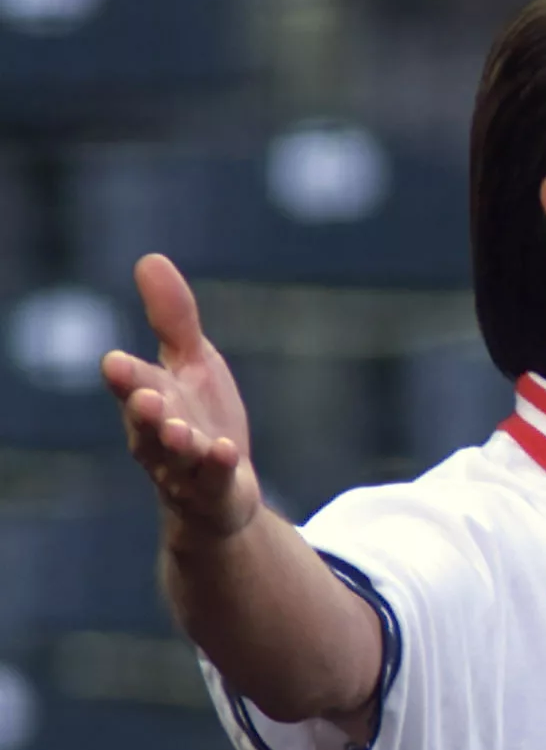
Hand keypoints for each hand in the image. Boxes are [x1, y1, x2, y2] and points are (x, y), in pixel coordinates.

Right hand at [102, 255, 260, 541]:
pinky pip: (213, 480)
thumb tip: (150, 258)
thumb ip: (173, 319)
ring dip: (176, 443)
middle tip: (143, 397)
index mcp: (151, 398)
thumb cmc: (199, 418)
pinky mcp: (215, 490)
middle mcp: (159, 435)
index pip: (133, 384)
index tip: (115, 361)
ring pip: (175, 456)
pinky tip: (225, 451)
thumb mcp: (192, 362)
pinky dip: (217, 466)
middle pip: (146, 423)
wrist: (220, 490)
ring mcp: (185, 467)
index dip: (125, 376)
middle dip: (142, 411)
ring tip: (179, 430)